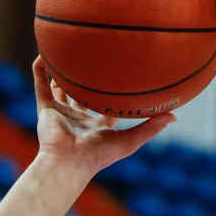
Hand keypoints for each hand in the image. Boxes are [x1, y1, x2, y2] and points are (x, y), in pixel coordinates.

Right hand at [31, 58, 173, 174]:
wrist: (68, 164)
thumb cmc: (98, 156)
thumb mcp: (129, 141)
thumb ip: (150, 128)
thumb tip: (175, 116)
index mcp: (97, 125)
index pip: (106, 106)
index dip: (112, 92)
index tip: (121, 74)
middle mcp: (79, 117)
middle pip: (82, 95)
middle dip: (86, 79)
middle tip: (93, 57)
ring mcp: (61, 113)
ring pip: (60, 88)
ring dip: (60, 73)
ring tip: (64, 51)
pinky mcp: (46, 110)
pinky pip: (41, 86)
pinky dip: (40, 71)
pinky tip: (43, 54)